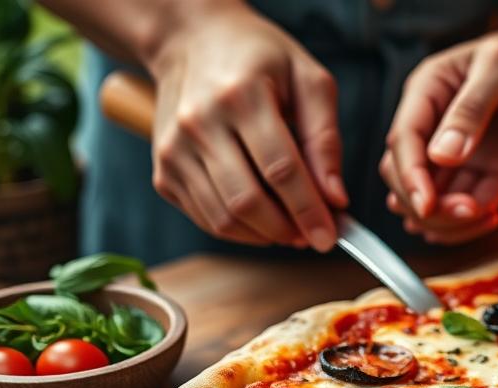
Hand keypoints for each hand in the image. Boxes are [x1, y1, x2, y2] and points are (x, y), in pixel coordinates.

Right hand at [146, 5, 346, 249]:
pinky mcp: (163, 170)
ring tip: (291, 228)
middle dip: (287, 229)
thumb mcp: (308, 80)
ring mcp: (174, 149)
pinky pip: (205, 218)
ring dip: (265, 235)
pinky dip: (240, 230)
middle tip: (312, 235)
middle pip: (247, 200)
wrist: (191, 41)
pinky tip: (262, 219)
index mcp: (241, 94)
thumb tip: (335, 199)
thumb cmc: (259, 59)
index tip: (329, 236)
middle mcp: (199, 122)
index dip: (308, 210)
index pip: (280, 169)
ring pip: (223, 218)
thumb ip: (326, 139)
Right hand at [381, 26, 497, 243]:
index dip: (409, 176)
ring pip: (434, 200)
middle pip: (408, 176)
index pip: (403, 140)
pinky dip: (472, 223)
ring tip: (483, 216)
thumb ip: (471, 109)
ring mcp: (462, 153)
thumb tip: (442, 154)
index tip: (426, 205)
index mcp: (430, 90)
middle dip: (426, 206)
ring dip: (449, 221)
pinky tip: (493, 217)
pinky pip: (470, 206)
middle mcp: (438, 126)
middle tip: (463, 211)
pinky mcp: (489, 172)